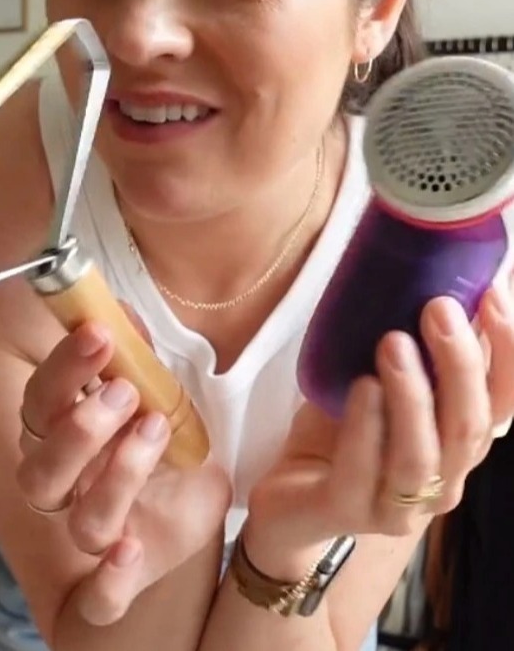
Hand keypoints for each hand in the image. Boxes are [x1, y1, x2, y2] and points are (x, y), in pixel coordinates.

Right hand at [16, 312, 230, 624]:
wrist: (197, 486)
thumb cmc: (161, 432)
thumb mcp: (156, 387)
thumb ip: (136, 356)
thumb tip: (122, 313)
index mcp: (62, 433)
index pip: (40, 403)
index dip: (63, 370)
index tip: (100, 335)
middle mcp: (70, 485)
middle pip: (42, 471)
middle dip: (81, 429)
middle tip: (126, 392)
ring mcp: (97, 531)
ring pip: (82, 520)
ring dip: (117, 475)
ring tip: (155, 430)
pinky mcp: (126, 574)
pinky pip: (101, 599)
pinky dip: (110, 582)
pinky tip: (130, 551)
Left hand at [246, 282, 513, 576]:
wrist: (291, 493)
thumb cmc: (345, 427)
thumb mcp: (382, 379)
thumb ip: (415, 346)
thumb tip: (437, 273)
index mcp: (458, 445)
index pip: (502, 403)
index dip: (507, 353)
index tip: (493, 295)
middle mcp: (443, 480)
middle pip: (470, 427)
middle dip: (459, 364)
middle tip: (437, 308)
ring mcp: (399, 506)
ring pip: (422, 457)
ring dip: (412, 396)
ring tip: (393, 341)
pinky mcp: (348, 512)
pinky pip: (362, 474)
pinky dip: (365, 429)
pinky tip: (362, 388)